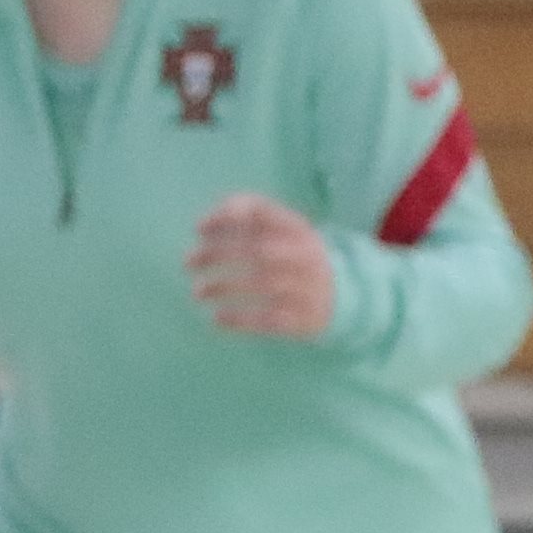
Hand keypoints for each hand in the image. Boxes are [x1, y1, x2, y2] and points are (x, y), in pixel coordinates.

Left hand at [189, 193, 338, 340]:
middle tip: (188, 262)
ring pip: (264, 285)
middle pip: (259, 251)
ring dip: (225, 288)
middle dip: (219, 254)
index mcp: (299, 230)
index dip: (228, 217)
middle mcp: (305, 256)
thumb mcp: (284, 230)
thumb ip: (251, 217)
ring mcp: (307, 289)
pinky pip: (270, 320)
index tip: (199, 229)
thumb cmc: (295, 256)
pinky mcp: (304, 319)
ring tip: (198, 291)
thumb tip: (204, 223)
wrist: (343, 296)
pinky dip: (241, 320)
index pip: (263, 213)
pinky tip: (217, 318)